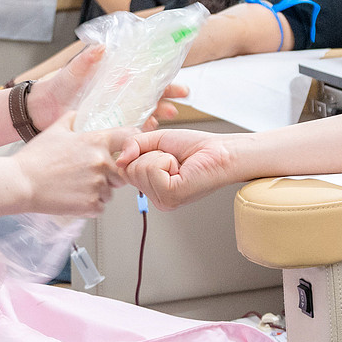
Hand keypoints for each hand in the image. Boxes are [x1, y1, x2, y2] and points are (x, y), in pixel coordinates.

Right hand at [11, 111, 131, 216]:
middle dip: (110, 175)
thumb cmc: (35, 158)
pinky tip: (73, 198)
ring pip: (110, 192)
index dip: (129, 144)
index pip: (130, 137)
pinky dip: (90, 205)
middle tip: (87, 175)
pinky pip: (100, 207)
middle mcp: (102, 163)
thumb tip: (79, 115)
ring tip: (76, 187)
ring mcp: (98, 185)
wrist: (20, 183)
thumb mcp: (55, 130)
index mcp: (97, 142)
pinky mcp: (91, 204)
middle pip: (122, 172)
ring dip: (99, 191)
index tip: (126, 151)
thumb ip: (72, 120)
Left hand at [26, 48, 185, 132]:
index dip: (164, 81)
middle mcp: (119, 96)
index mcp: (115, 79)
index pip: (146, 78)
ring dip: (157, 116)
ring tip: (166, 118)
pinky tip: (147, 134)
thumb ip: (86, 61)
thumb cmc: (56, 87)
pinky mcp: (106, 128)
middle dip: (167, 100)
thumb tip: (101, 47)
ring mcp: (114, 113)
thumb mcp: (71, 72)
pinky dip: (139, 132)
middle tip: (179, 104)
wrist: (39, 110)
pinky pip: (127, 131)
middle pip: (150, 97)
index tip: (178, 84)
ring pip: (142, 114)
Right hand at [117, 128, 239, 207]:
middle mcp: (157, 198)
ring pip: (139, 169)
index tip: (162, 154)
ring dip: (161, 157)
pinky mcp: (171, 195)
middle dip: (151, 154)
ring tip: (179, 164)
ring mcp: (163, 200)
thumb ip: (133, 146)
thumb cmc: (197, 147)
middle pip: (129, 170)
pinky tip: (182, 168)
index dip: (140, 153)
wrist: (222, 151)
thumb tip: (118, 160)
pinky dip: (166, 160)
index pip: (124, 170)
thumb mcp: (157, 140)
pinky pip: (152, 169)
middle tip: (174, 159)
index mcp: (153, 188)